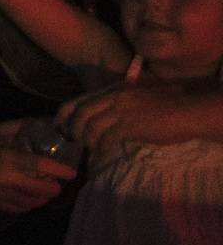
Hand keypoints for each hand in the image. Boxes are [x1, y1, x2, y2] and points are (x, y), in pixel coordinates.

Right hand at [0, 120, 74, 213]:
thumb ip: (22, 127)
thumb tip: (46, 122)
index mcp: (7, 157)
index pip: (40, 165)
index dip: (59, 170)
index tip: (72, 172)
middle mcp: (5, 178)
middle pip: (41, 190)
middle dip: (54, 188)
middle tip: (58, 184)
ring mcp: (0, 193)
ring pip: (32, 202)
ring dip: (42, 197)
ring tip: (46, 190)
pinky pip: (20, 208)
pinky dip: (29, 203)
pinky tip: (31, 197)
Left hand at [59, 83, 215, 151]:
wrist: (185, 111)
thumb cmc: (163, 107)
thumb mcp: (133, 101)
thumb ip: (116, 107)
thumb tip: (101, 122)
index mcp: (112, 91)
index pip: (79, 100)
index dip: (64, 113)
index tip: (58, 126)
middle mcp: (112, 98)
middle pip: (81, 113)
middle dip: (74, 130)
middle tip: (75, 142)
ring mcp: (120, 110)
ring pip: (91, 125)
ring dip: (87, 140)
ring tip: (90, 149)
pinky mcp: (130, 125)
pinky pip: (107, 137)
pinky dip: (101, 147)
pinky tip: (103, 153)